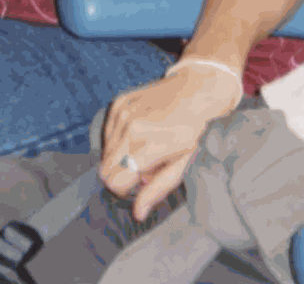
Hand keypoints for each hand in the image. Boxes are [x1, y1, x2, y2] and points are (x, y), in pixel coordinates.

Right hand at [100, 61, 241, 221]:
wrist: (198, 89)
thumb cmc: (197, 130)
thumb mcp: (184, 163)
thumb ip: (158, 188)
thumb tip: (137, 214)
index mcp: (146, 145)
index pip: (114, 182)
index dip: (126, 190)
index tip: (143, 182)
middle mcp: (128, 127)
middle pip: (104, 169)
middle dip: (121, 175)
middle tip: (145, 168)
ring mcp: (122, 112)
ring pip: (105, 152)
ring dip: (120, 157)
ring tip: (145, 148)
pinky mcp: (119, 102)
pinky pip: (107, 133)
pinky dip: (119, 139)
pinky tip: (140, 134)